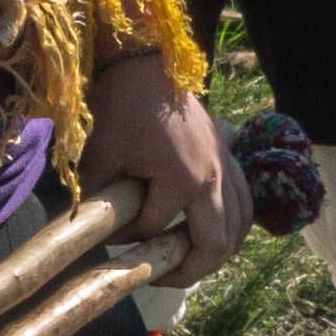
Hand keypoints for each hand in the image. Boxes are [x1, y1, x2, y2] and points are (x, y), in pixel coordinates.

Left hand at [76, 46, 244, 286]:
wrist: (144, 59)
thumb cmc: (121, 103)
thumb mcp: (102, 153)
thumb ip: (99, 199)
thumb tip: (92, 235)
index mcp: (183, 180)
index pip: (156, 229)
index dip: (129, 240)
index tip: (108, 238)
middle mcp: (214, 178)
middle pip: (216, 246)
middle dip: (190, 270)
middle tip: (162, 276)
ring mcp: (226, 165)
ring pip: (239, 226)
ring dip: (217, 250)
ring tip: (187, 260)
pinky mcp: (228, 154)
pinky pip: (244, 200)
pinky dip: (234, 222)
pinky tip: (214, 229)